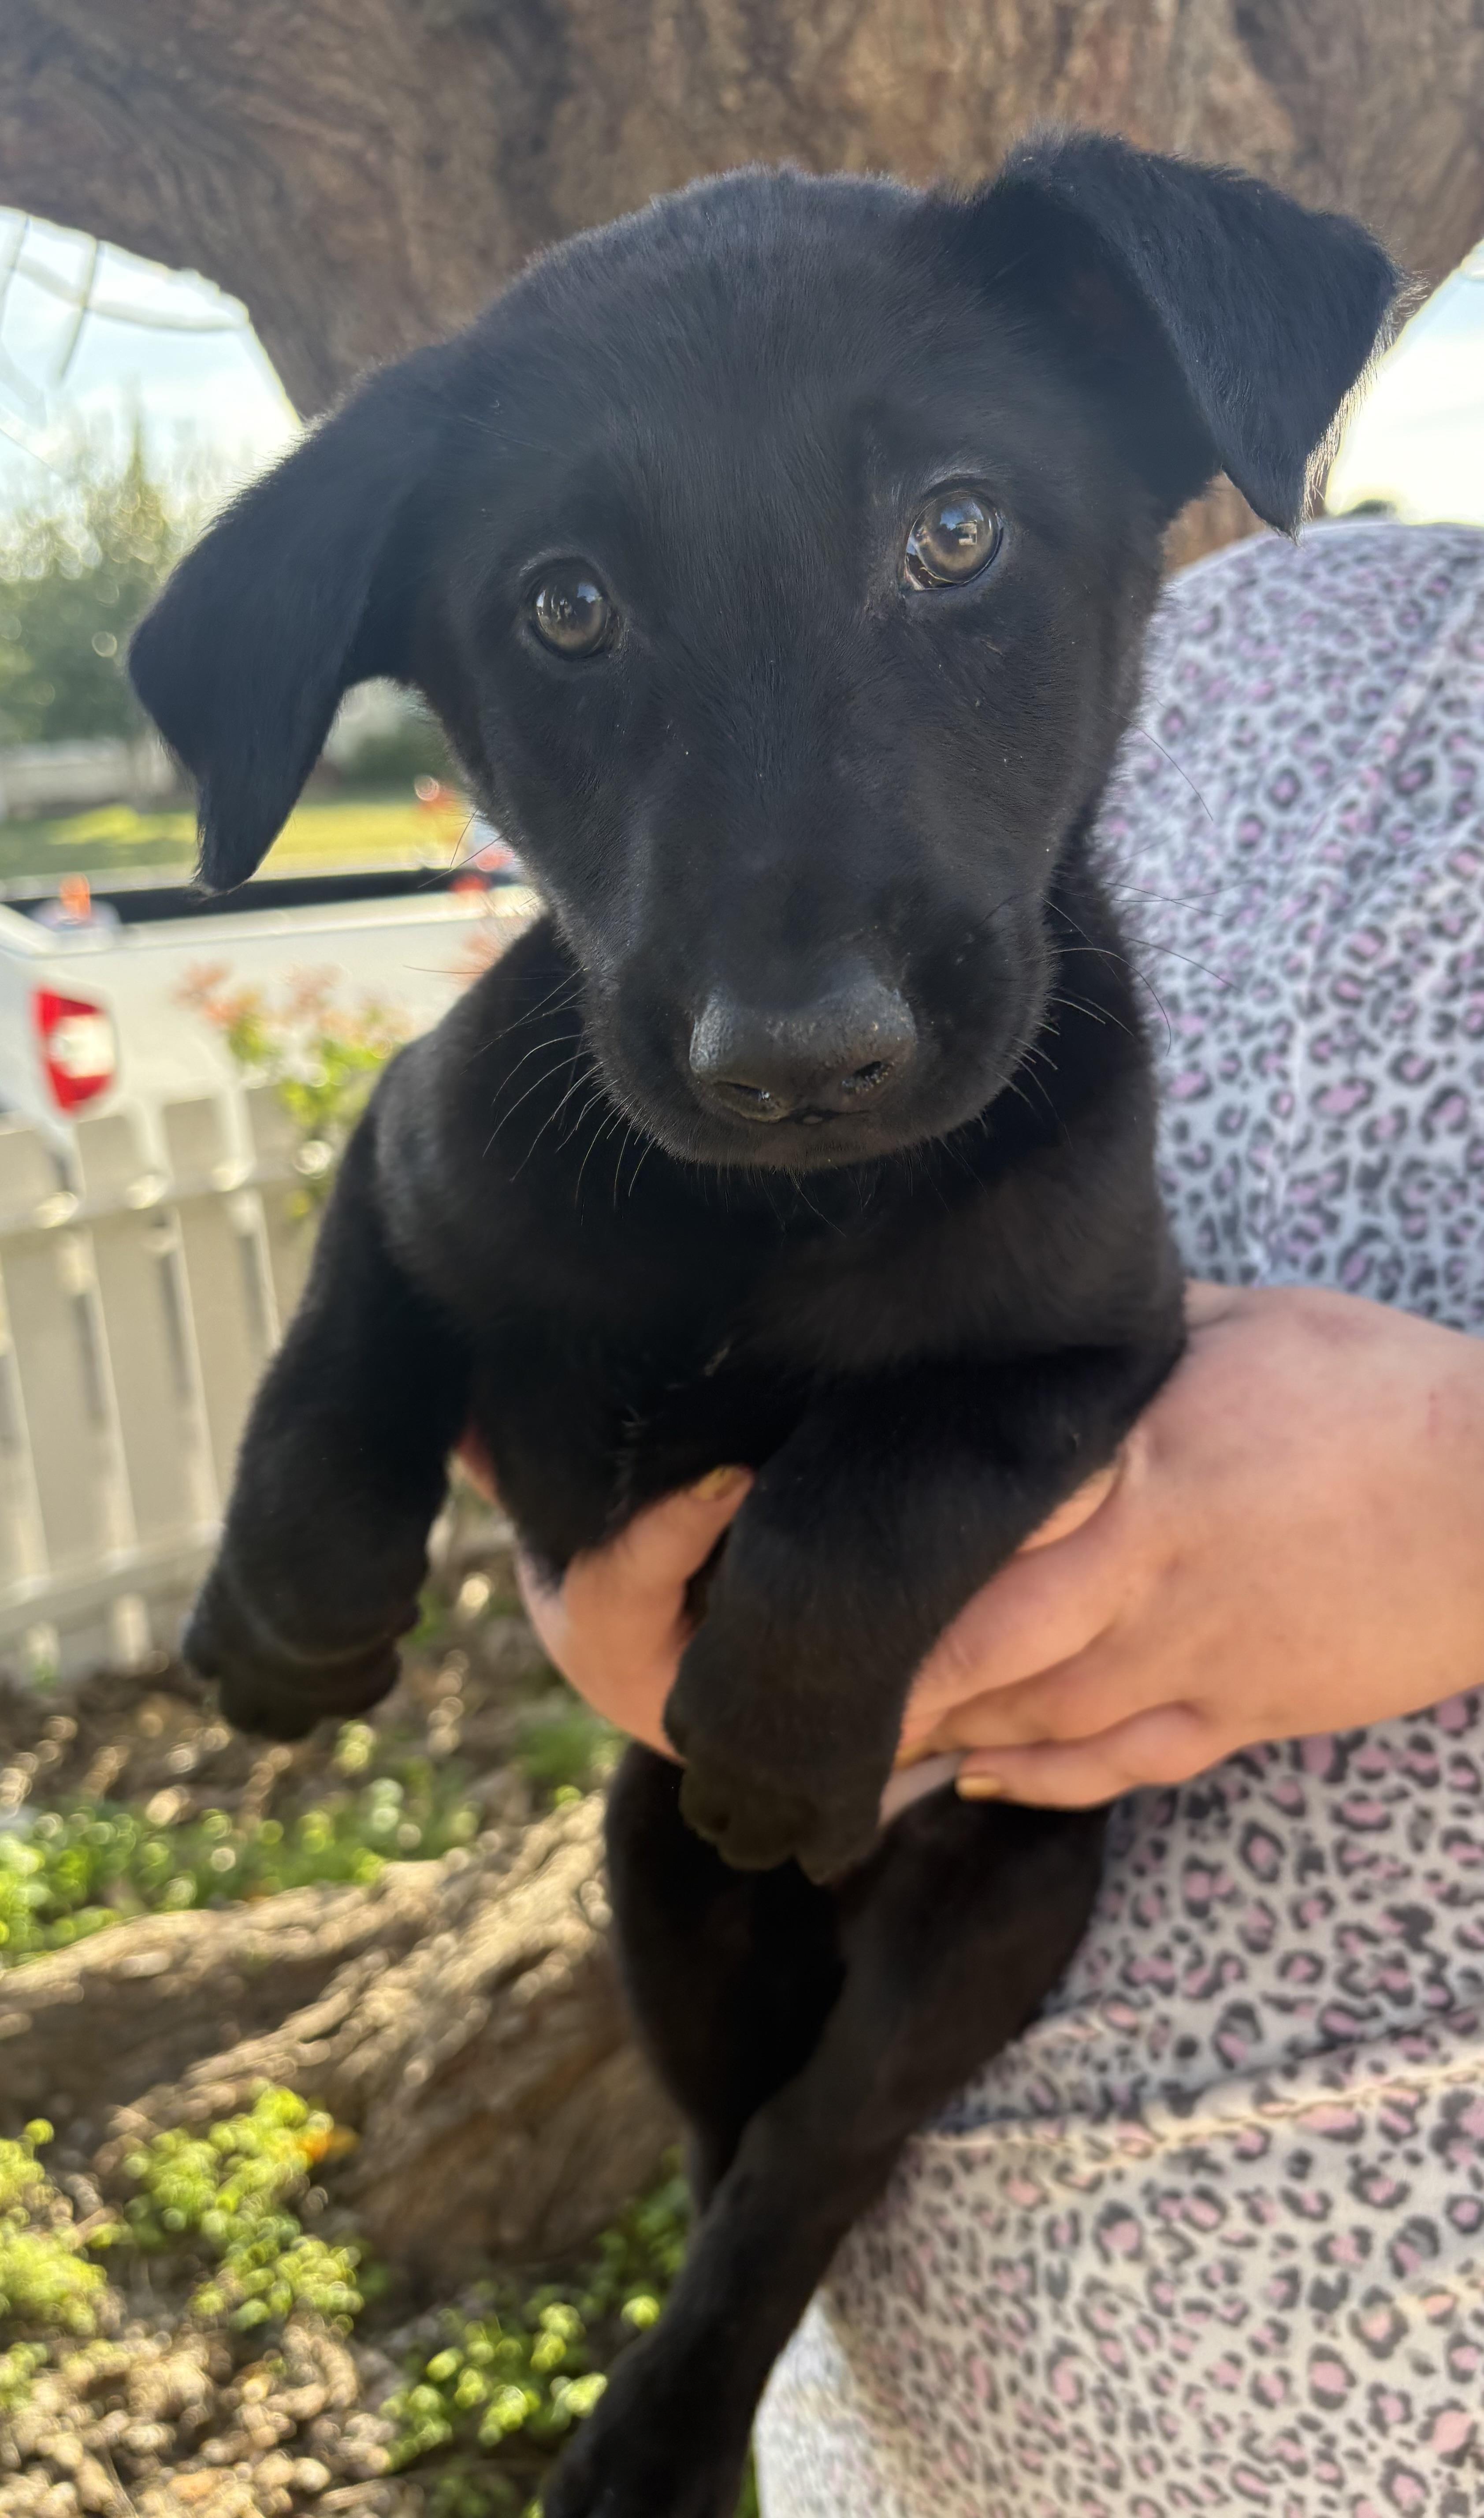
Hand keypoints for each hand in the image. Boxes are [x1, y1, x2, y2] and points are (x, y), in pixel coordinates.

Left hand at [466, 1282, 1483, 1812]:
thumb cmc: (1373, 1392)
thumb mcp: (1236, 1332)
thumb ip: (1114, 1353)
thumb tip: (1019, 1337)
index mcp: (1133, 1472)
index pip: (971, 1531)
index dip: (870, 1569)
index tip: (776, 1577)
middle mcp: (1143, 1577)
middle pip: (976, 1651)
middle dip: (868, 1689)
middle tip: (766, 1707)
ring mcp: (1192, 1659)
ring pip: (1033, 1724)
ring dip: (930, 1749)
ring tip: (827, 1768)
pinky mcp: (1240, 1713)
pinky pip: (1118, 1762)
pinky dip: (1038, 1779)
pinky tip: (977, 1783)